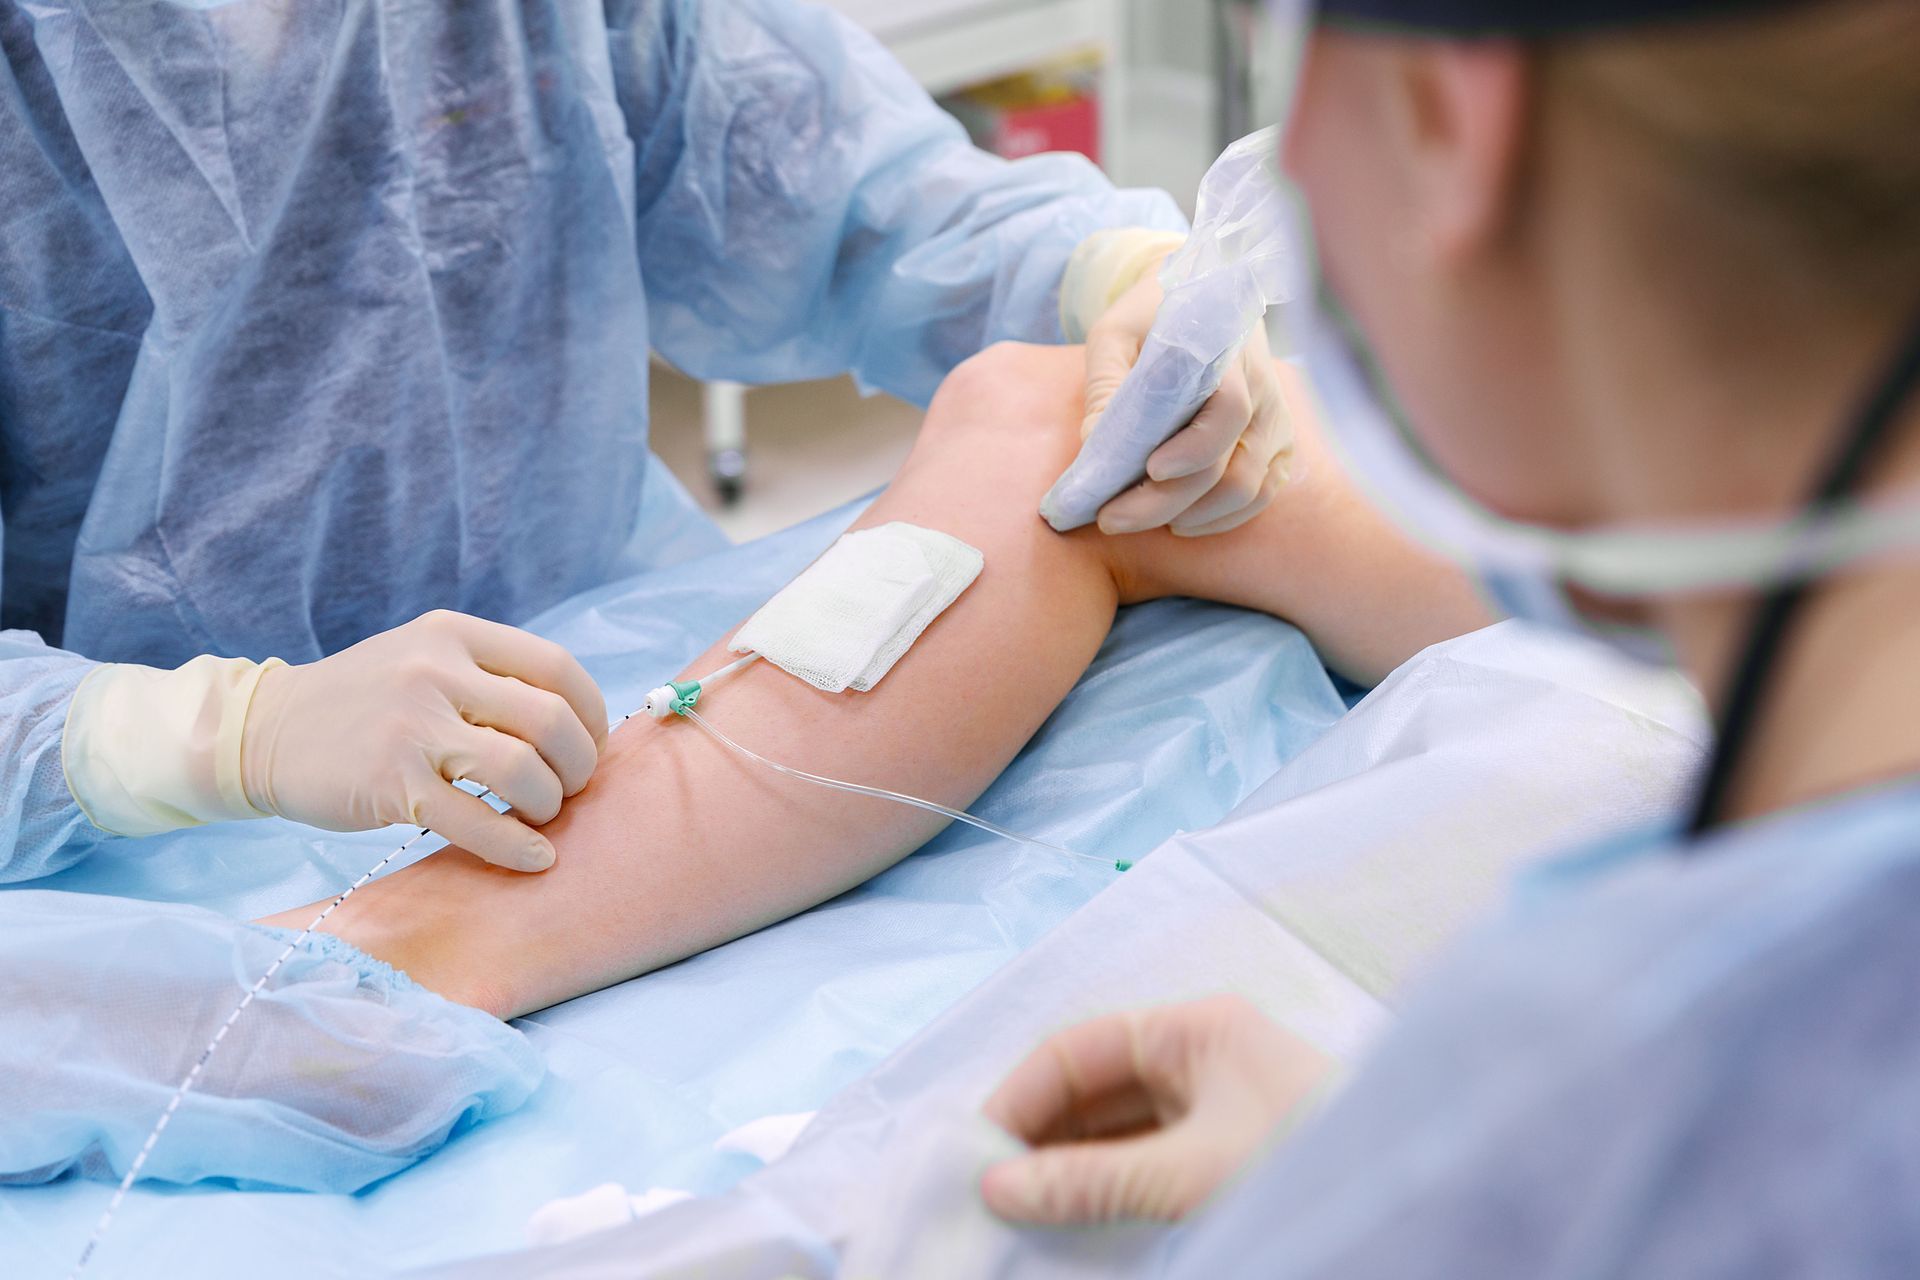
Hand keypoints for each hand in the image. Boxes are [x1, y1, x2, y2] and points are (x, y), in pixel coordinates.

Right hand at [241, 610, 606, 871]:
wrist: (262, 731)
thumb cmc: (365, 703)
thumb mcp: (424, 659)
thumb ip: (491, 676)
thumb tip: (577, 723)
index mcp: (453, 635)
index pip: (557, 667)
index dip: (590, 714)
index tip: (588, 746)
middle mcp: (436, 672)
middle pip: (551, 720)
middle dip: (577, 765)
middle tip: (569, 789)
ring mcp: (412, 727)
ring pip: (520, 770)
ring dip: (549, 804)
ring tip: (541, 816)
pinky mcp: (392, 784)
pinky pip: (476, 822)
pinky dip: (517, 846)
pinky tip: (533, 858)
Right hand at [980, 996, 1329, 1225]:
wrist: (1415, 1205)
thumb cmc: (1307, 1162)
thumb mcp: (1188, 1176)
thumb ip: (1089, 1183)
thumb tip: (997, 1189)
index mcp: (1196, 1029)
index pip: (1079, 1048)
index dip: (1020, 1097)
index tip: (975, 1156)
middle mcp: (1205, 1058)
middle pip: (1095, 1090)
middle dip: (1040, 1140)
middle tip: (988, 1198)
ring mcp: (1221, 1109)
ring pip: (1120, 1134)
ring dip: (1071, 1173)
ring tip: (1021, 1220)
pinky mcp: (1233, 1157)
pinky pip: (1151, 1167)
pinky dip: (1111, 1195)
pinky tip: (1077, 1229)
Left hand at [1082, 271, 1291, 536]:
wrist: (1199, 297)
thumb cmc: (1150, 316)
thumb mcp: (1115, 333)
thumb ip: (1105, 383)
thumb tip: (1094, 444)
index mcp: (1229, 354)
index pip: (1230, 409)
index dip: (1194, 448)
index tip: (1150, 469)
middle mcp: (1264, 390)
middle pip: (1231, 466)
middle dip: (1167, 502)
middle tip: (1111, 518)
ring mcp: (1276, 421)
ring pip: (1250, 489)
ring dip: (1194, 516)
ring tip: (1138, 520)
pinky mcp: (1279, 445)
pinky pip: (1263, 494)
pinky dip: (1223, 518)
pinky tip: (1180, 521)